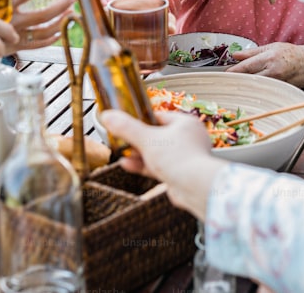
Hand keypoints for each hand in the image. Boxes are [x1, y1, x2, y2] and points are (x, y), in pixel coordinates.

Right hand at [10, 0, 75, 50]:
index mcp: (2, 3)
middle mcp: (10, 19)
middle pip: (42, 15)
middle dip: (60, 6)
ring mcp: (13, 35)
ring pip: (43, 31)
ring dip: (60, 22)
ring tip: (70, 13)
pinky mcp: (14, 47)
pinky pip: (37, 45)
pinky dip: (51, 39)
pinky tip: (59, 33)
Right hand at [100, 110, 226, 218]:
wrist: (195, 187)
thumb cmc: (179, 159)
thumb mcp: (147, 139)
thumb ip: (126, 128)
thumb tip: (108, 116)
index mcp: (185, 123)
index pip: (159, 117)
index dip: (142, 120)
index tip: (127, 123)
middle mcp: (188, 139)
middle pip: (158, 136)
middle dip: (138, 141)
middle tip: (123, 141)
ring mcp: (185, 157)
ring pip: (158, 153)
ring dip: (139, 155)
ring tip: (122, 154)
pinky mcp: (181, 173)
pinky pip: (160, 167)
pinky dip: (145, 166)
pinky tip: (129, 166)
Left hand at [229, 42, 303, 87]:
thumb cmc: (290, 53)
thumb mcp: (271, 47)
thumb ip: (252, 52)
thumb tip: (235, 55)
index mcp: (269, 58)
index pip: (247, 67)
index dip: (234, 72)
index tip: (224, 75)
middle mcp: (273, 72)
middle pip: (250, 79)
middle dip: (237, 81)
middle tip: (226, 82)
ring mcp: (277, 83)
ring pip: (256, 87)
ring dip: (245, 87)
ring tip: (236, 87)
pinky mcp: (281, 91)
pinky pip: (265, 92)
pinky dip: (256, 91)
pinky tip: (249, 91)